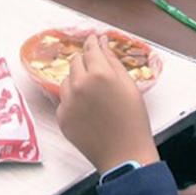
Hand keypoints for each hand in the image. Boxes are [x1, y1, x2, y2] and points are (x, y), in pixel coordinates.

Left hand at [57, 35, 158, 172]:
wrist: (124, 154)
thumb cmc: (133, 120)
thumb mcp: (129, 86)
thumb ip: (113, 61)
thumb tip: (102, 43)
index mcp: (100, 74)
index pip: (90, 49)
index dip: (93, 42)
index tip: (93, 39)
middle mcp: (80, 85)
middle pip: (76, 62)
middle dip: (86, 62)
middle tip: (98, 72)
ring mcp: (68, 102)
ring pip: (67, 80)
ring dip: (77, 81)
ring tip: (94, 96)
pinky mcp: (62, 117)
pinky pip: (64, 100)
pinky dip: (73, 101)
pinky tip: (88, 111)